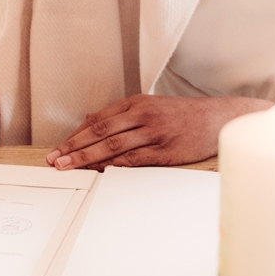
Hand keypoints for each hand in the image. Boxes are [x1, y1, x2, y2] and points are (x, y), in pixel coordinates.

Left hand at [46, 95, 270, 170]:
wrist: (219, 119)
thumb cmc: (185, 115)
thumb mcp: (151, 106)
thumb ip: (121, 114)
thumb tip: (90, 120)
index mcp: (137, 103)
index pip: (98, 121)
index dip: (75, 135)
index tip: (58, 149)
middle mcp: (143, 116)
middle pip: (100, 133)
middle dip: (74, 147)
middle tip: (55, 160)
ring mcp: (154, 133)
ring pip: (113, 147)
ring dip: (87, 158)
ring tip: (69, 167)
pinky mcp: (166, 151)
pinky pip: (134, 160)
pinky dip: (114, 166)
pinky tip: (98, 172)